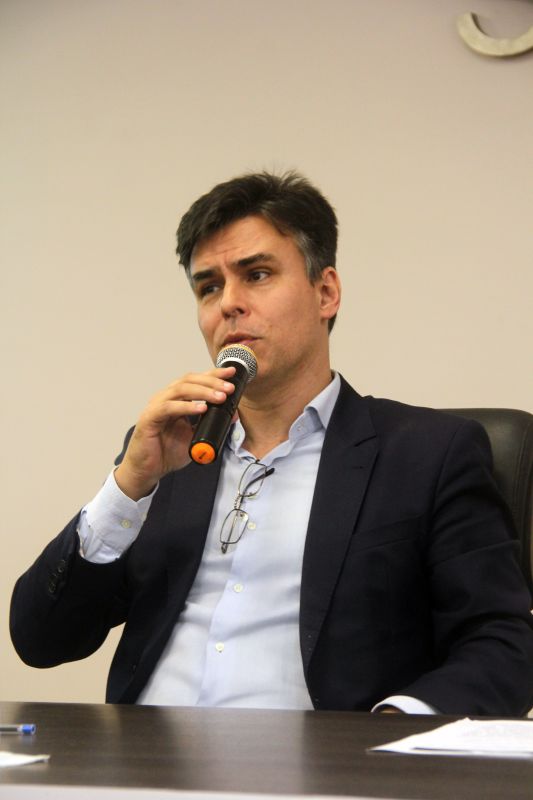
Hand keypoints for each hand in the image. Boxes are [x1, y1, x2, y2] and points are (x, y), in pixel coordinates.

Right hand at [114, 367, 235, 499]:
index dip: (213, 374)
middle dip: (212, 382)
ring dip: (203, 391)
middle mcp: (166, 398)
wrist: (148, 470)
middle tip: (229, 388)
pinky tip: (201, 408)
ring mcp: (156, 406)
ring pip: (180, 389)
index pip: (196, 380)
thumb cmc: (167, 452)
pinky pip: (168, 407)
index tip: (231, 373)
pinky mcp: (149, 418)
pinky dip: (186, 406)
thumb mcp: (196, 436)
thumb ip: (211, 424)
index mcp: (176, 399)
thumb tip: (232, 414)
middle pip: (189, 380)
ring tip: (220, 397)